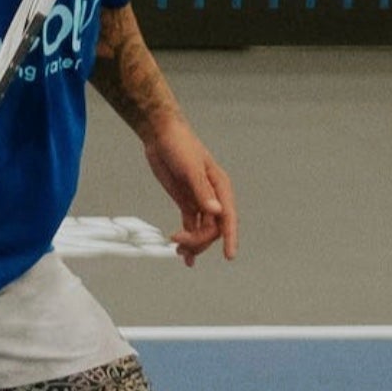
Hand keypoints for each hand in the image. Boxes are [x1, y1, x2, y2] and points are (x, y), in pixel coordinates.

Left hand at [143, 120, 236, 264]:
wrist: (161, 135)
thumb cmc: (180, 145)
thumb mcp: (190, 168)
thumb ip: (202, 191)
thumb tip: (216, 212)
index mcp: (220, 187)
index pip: (228, 217)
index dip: (230, 237)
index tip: (229, 256)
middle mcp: (213, 196)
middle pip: (213, 228)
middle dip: (200, 240)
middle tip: (180, 243)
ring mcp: (199, 200)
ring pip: (202, 230)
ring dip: (193, 243)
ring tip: (179, 251)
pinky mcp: (186, 202)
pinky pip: (191, 225)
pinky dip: (188, 239)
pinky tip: (183, 253)